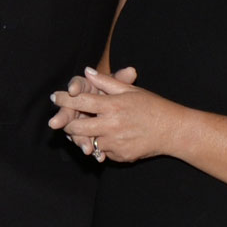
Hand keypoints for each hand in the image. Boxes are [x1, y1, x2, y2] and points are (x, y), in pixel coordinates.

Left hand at [51, 67, 180, 163]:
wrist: (171, 130)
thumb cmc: (152, 106)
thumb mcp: (130, 90)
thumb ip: (107, 82)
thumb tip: (88, 71)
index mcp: (112, 105)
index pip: (80, 100)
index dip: (64, 98)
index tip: (55, 97)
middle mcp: (111, 125)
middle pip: (76, 127)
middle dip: (67, 123)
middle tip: (64, 120)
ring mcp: (114, 143)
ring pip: (88, 141)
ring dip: (85, 136)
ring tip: (88, 129)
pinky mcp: (119, 156)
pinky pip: (102, 151)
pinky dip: (102, 145)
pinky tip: (109, 138)